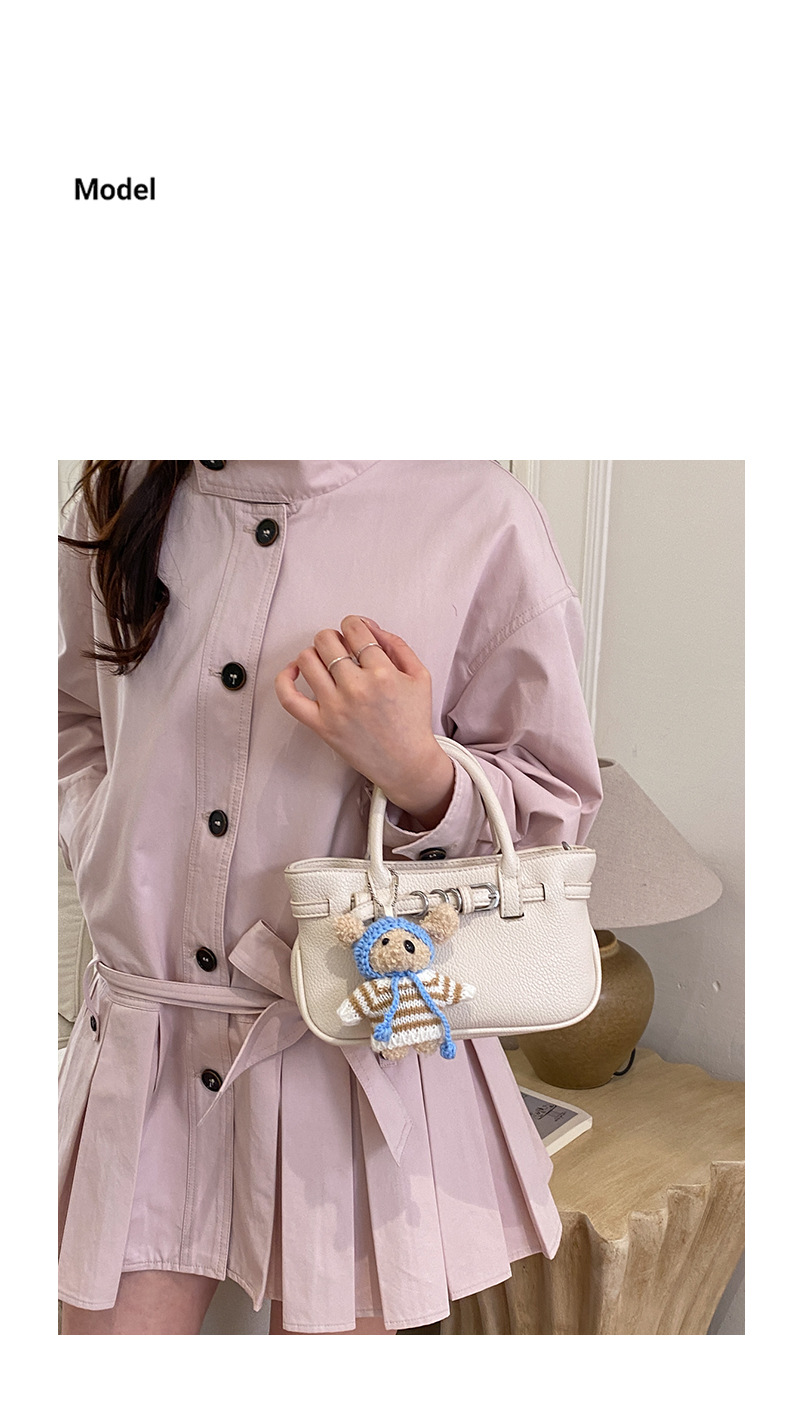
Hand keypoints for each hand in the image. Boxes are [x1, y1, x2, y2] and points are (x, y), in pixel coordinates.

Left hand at [274, 615, 454, 827]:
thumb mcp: (419, 675)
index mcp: (383, 673)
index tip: (355, 632)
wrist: (407, 763)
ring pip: (307, 660)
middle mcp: (356, 688)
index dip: (353, 625)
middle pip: (327, 640)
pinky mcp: (321, 725)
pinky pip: (288, 697)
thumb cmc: (413, 721)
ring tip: (325, 661)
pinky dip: (284, 678)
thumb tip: (368, 627)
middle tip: (342, 649)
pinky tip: (295, 671)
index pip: (354, 629)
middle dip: (334, 638)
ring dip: (314, 653)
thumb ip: (396, 644)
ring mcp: (335, 707)